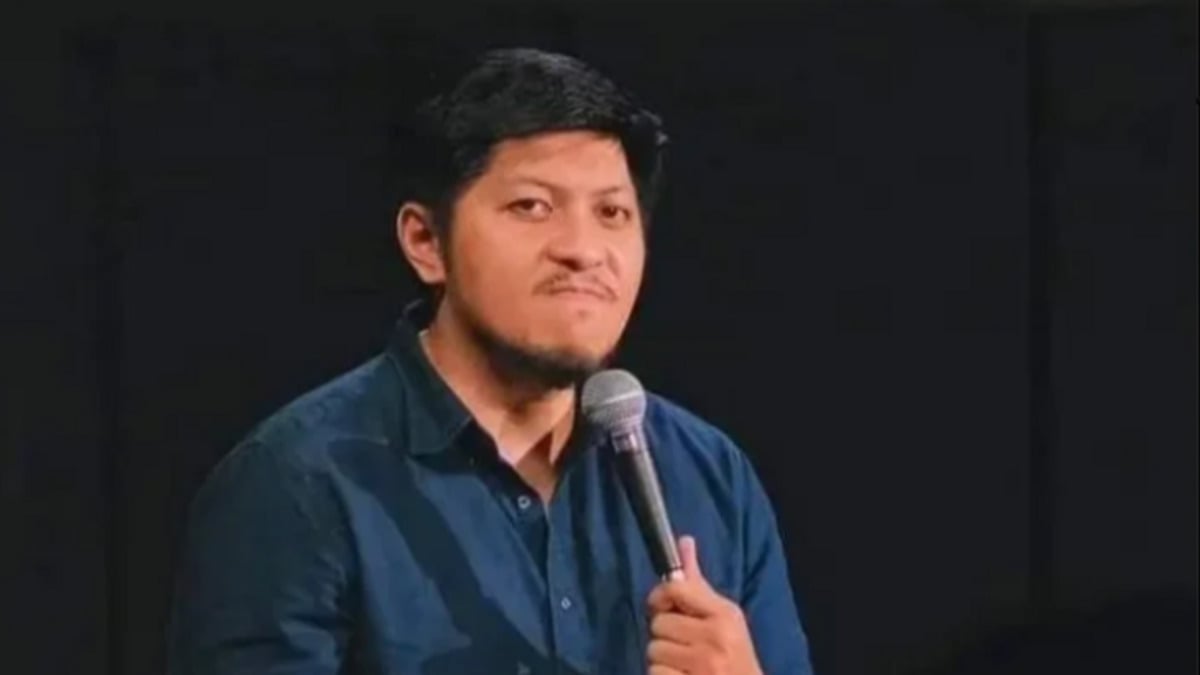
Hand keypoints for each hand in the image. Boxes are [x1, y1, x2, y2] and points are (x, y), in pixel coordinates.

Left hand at [645, 536, 762, 674]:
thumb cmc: (734, 654)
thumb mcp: (724, 616)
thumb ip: (697, 583)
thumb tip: (684, 541)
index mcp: (725, 614)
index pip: (676, 589)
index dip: (660, 597)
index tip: (663, 606)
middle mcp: (716, 638)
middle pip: (659, 623)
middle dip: (666, 635)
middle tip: (685, 645)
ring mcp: (704, 666)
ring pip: (654, 650)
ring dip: (663, 659)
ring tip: (684, 664)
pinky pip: (654, 674)